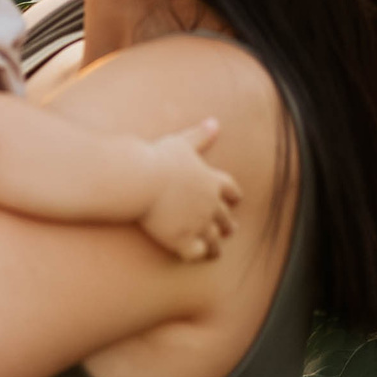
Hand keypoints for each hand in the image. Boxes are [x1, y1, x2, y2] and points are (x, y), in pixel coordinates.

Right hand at [133, 119, 241, 262]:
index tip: (235, 199)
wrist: (141, 180)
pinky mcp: (182, 239)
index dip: (233, 195)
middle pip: (226, 218)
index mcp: (212, 181)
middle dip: (228, 224)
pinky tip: (194, 255)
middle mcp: (210, 205)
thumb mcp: (182, 142)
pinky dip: (197, 254)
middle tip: (229, 229)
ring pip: (214, 240)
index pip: (231, 190)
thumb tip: (215, 121)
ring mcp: (198, 224)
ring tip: (215, 251)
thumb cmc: (158, 159)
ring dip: (216, 245)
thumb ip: (200, 135)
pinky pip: (196, 252)